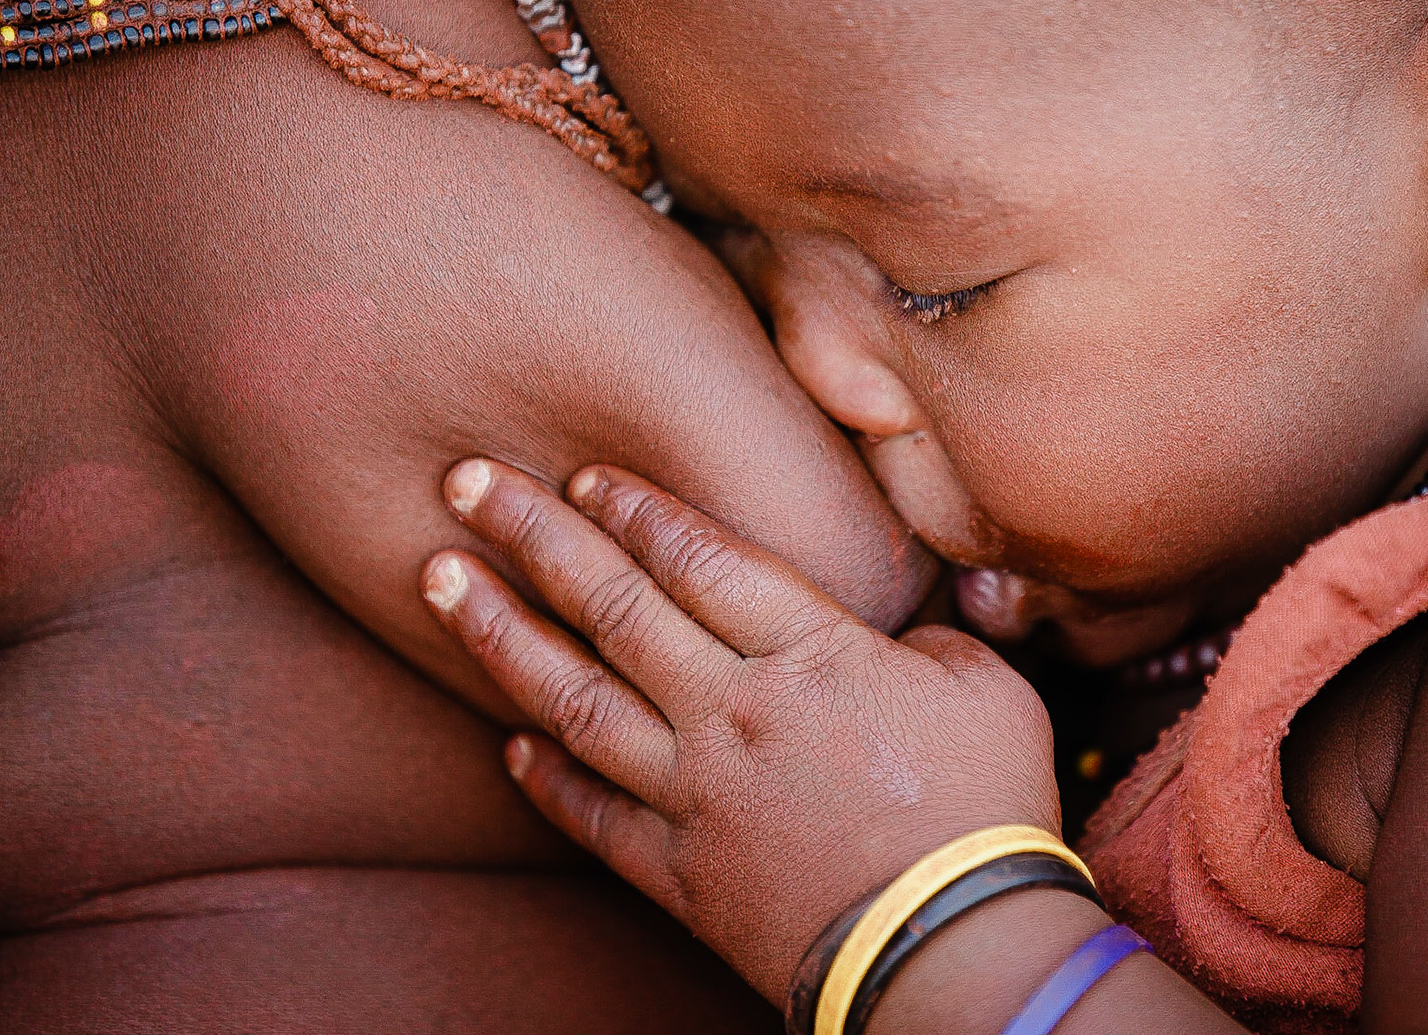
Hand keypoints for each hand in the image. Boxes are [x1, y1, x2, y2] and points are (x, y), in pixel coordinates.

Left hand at [421, 458, 1063, 1003]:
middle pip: (614, 605)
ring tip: (438, 580)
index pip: (698, 558)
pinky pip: (590, 815)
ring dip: (499, 634)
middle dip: (533, 534)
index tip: (579, 475)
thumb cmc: (984, 813)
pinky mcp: (678, 872)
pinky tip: (505, 741)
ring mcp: (692, 792)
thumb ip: (928, 637)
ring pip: (574, 697)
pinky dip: (544, 777)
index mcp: (808, 653)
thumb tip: (896, 633)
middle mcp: (730, 710)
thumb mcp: (989, 689)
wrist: (951, 954)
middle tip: (466, 481)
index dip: (633, 508)